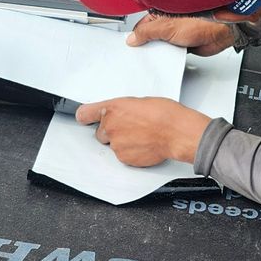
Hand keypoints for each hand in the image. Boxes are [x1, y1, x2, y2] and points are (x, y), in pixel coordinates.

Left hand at [74, 97, 213, 167]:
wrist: (176, 132)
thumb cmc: (164, 114)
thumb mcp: (139, 102)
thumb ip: (123, 109)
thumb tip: (121, 115)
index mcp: (112, 109)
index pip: (85, 113)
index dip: (85, 117)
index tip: (85, 118)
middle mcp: (110, 127)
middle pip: (101, 133)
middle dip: (112, 132)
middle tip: (130, 128)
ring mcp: (116, 144)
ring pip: (113, 145)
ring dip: (123, 142)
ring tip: (142, 136)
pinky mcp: (124, 158)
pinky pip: (123, 155)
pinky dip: (131, 152)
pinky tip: (144, 145)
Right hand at [127, 14, 235, 55]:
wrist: (221, 29)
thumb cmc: (201, 20)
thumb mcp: (167, 26)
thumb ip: (148, 32)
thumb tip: (132, 38)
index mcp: (161, 15)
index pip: (142, 27)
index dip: (136, 38)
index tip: (132, 48)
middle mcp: (168, 23)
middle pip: (151, 38)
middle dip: (148, 47)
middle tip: (142, 56)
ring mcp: (176, 34)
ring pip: (161, 46)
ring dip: (160, 53)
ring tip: (155, 59)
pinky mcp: (184, 44)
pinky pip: (172, 53)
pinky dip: (170, 57)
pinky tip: (168, 60)